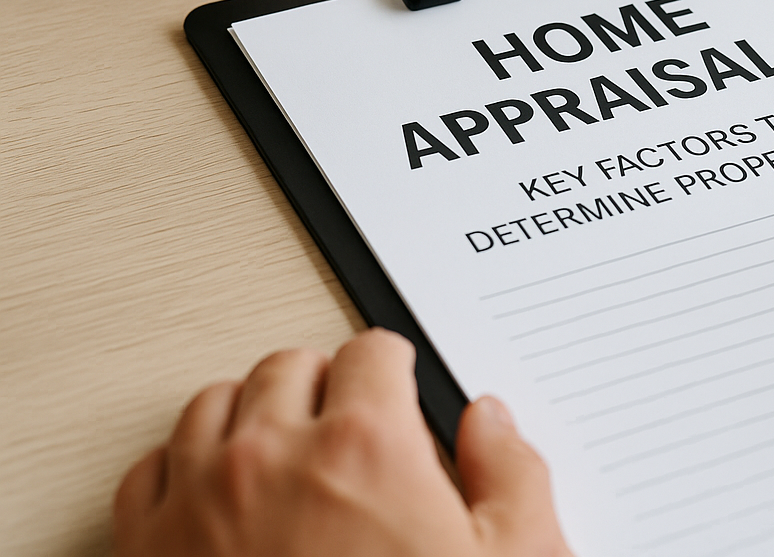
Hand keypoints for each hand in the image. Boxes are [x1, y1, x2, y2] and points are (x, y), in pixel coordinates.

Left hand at [113, 328, 573, 556]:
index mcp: (365, 445)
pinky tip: (216, 496)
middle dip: (324, 388)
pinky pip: (151, 470)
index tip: (397, 390)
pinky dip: (183, 469)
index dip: (394, 371)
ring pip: (214, 404)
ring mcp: (197, 499)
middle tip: (348, 429)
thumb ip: (511, 476)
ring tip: (285, 457)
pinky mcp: (145, 548)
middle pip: (290, 366)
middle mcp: (272, 455)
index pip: (371, 351)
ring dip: (252, 418)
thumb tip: (491, 425)